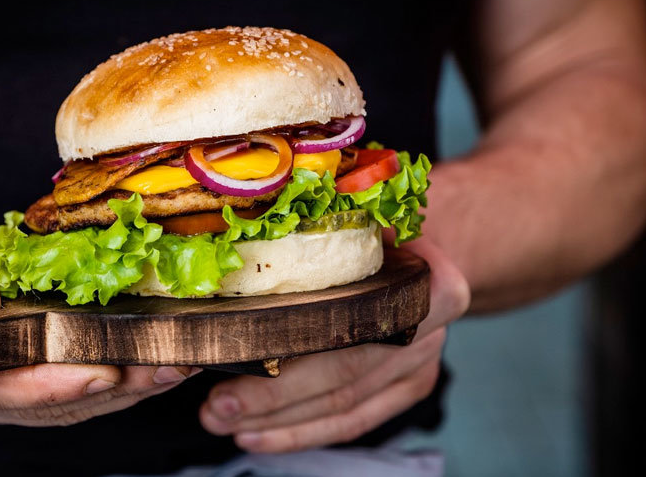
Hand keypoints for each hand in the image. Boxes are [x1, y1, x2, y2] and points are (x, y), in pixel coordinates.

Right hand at [0, 176, 194, 425]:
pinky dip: (110, 377)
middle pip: (37, 403)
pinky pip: (64, 387)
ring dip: (120, 389)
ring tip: (172, 365)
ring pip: (59, 404)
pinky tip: (148, 362)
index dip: (50, 382)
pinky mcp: (12, 374)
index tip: (103, 370)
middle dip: (106, 388)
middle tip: (164, 366)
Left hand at [199, 235, 468, 451]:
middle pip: (341, 374)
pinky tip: (258, 434)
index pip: (348, 322)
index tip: (237, 353)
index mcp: (426, 283)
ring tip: (223, 421)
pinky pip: (351, 422)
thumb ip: (331, 220)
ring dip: (278, 422)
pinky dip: (302, 432)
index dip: (291, 345)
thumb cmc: (384, 229)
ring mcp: (419, 365)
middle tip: (217, 406)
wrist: (429, 250)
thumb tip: (260, 216)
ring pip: (342, 407)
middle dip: (272, 397)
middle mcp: (428, 330)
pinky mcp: (408, 390)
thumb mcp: (366, 212)